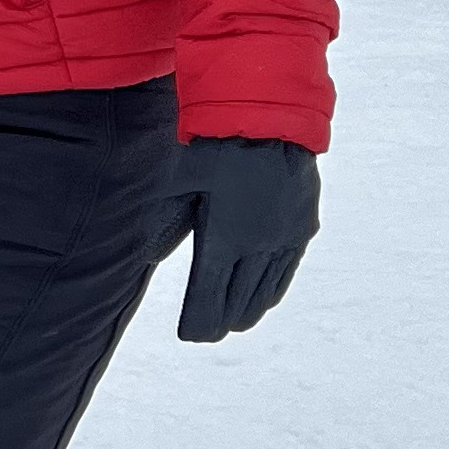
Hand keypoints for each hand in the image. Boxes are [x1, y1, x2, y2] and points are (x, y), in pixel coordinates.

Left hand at [160, 137, 320, 342]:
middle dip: (219, 319)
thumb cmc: (215, 142)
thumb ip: (161, 217)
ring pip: (265, 290)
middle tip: (206, 332)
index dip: (198, 322)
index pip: (208, 297)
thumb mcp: (177, 176)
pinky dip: (273, 290)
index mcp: (223, 238)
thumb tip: (145, 256)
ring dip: (248, 310)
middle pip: (237, 300)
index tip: (189, 335)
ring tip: (234, 323)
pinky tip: (266, 299)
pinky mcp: (303, 226)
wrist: (270, 113)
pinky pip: (287, 270)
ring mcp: (284, 238)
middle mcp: (257, 245)